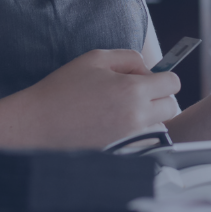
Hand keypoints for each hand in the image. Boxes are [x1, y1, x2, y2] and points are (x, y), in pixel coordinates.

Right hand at [0, 48, 179, 149]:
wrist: (37, 125)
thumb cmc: (63, 88)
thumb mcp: (95, 58)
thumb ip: (129, 58)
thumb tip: (148, 70)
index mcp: (133, 90)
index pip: (173, 83)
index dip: (163, 77)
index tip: (149, 78)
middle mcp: (136, 117)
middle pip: (171, 107)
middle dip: (160, 97)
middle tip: (136, 93)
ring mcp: (130, 138)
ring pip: (159, 125)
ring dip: (149, 116)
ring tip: (121, 109)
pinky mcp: (121, 153)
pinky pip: (142, 140)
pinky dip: (135, 132)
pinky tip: (112, 124)